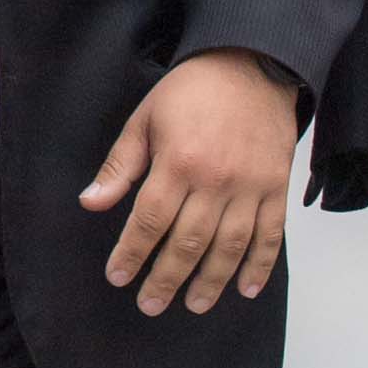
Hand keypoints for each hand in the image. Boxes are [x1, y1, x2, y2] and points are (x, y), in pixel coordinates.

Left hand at [81, 49, 300, 315]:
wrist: (252, 63)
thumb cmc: (193, 90)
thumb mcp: (144, 120)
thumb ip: (120, 166)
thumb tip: (91, 203)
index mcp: (178, 161)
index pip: (150, 221)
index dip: (132, 253)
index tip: (119, 277)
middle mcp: (216, 179)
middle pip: (188, 242)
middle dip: (166, 278)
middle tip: (150, 304)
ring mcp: (250, 185)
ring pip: (229, 246)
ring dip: (210, 281)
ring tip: (194, 304)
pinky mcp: (276, 186)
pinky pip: (270, 234)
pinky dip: (260, 265)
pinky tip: (245, 288)